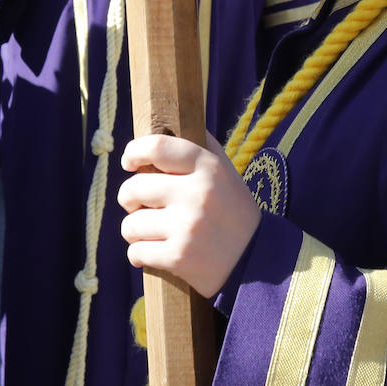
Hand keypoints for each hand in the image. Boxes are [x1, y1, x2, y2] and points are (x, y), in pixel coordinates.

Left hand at [118, 134, 261, 297]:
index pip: (157, 147)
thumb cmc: (233, 211)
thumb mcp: (224, 171)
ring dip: (135, 231)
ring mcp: (187, 227)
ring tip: (152, 233)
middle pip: (133, 188)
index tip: (129, 162)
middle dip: (129, 199)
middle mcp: (197, 194)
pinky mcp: (179, 258)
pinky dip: (140, 255)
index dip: (134, 152)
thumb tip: (166, 123)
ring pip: (130, 224)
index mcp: (207, 167)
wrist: (257, 261)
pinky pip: (135, 252)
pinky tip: (155, 253)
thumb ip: (198, 146)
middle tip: (140, 206)